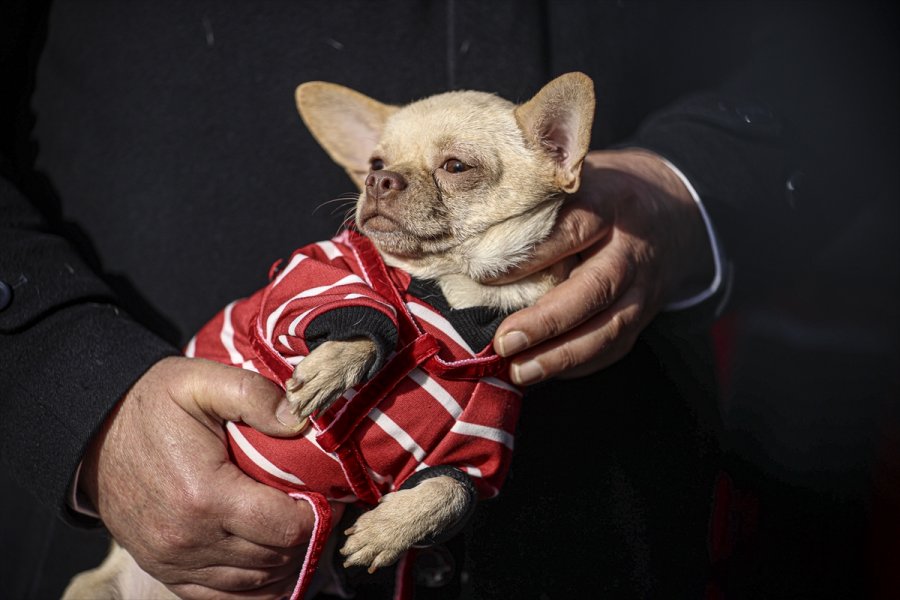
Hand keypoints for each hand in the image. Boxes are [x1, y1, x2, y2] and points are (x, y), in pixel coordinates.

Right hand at [79, 356, 343, 598]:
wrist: (94, 435)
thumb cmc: (151, 405)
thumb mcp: (200, 381)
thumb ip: (255, 396)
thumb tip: (302, 419)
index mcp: (205, 494)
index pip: (286, 528)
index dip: (316, 514)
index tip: (324, 494)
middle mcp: (189, 539)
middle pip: (275, 558)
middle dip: (305, 535)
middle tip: (318, 508)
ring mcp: (175, 561)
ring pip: (255, 582)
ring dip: (284, 560)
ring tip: (296, 528)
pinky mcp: (167, 571)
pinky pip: (224, 598)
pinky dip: (255, 586)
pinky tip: (272, 562)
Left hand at [492, 149, 714, 384]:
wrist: (671, 212)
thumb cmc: (601, 195)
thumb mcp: (577, 182)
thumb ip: (538, 205)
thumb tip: (474, 236)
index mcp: (610, 203)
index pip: (572, 230)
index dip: (531, 256)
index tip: (486, 276)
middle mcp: (632, 247)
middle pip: (595, 288)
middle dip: (548, 320)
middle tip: (504, 341)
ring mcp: (645, 287)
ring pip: (610, 328)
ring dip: (562, 355)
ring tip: (520, 370)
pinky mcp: (646, 316)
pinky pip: (616, 347)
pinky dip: (579, 365)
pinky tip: (545, 373)